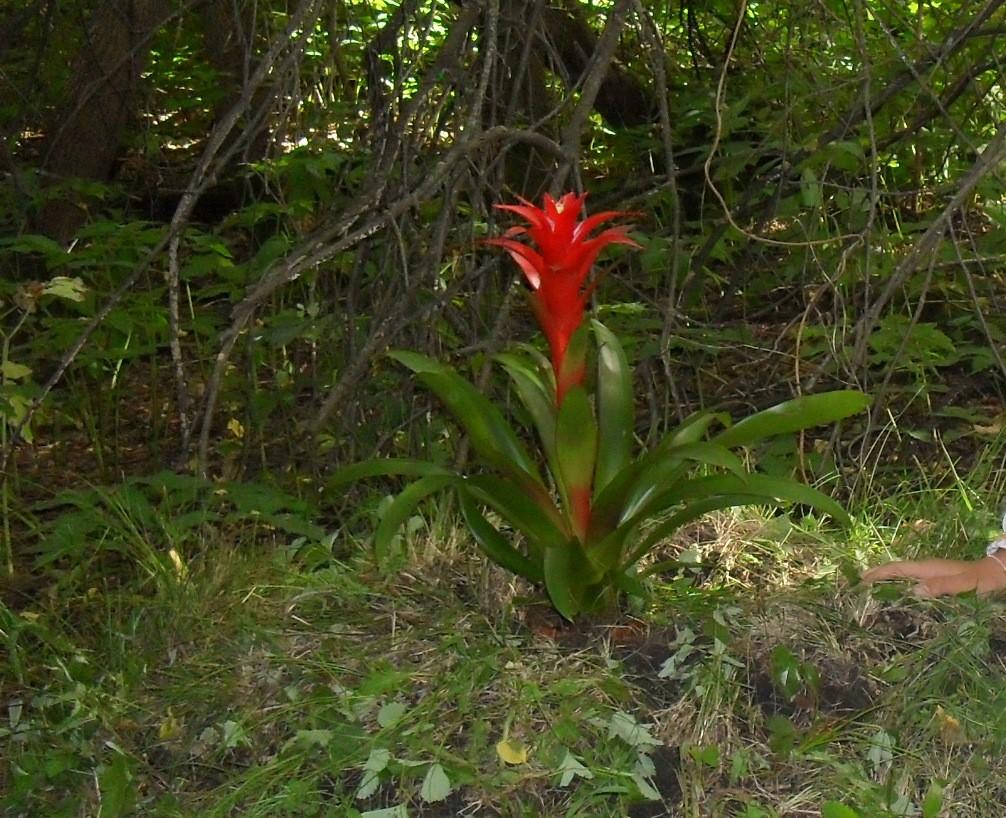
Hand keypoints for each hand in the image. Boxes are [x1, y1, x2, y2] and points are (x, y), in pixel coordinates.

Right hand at [861, 555, 1005, 596]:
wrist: (995, 574)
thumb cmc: (980, 580)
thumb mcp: (962, 585)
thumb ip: (940, 587)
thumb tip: (913, 591)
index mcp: (927, 568)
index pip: (896, 569)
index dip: (878, 573)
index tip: (860, 578)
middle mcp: (925, 569)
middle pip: (895, 570)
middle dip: (876, 575)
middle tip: (858, 584)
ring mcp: (930, 573)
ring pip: (901, 575)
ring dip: (885, 580)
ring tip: (869, 589)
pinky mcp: (934, 580)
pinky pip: (909, 581)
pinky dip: (897, 585)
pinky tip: (895, 594)